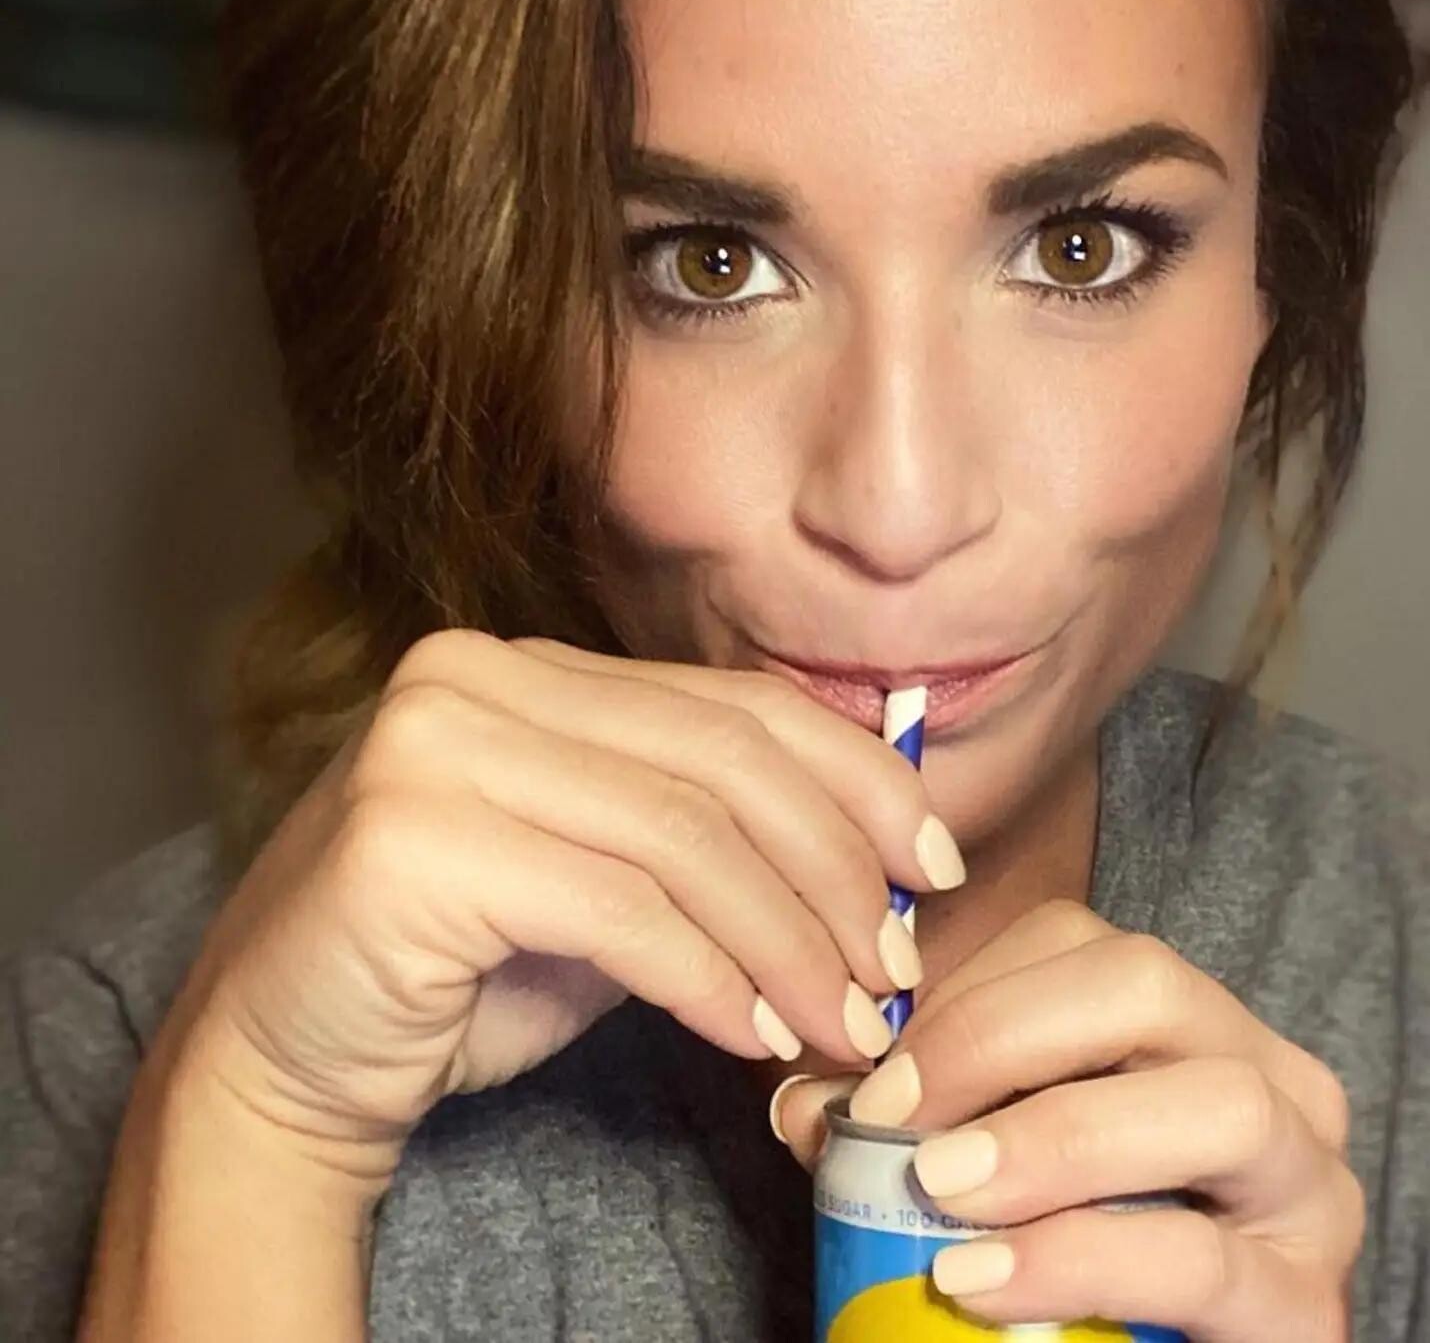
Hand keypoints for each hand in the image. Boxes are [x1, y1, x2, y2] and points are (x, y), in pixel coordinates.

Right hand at [157, 630, 962, 1193]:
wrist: (278, 1055)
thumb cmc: (455, 973)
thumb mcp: (602, 886)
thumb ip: (702, 845)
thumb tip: (869, 868)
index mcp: (528, 668)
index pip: (732, 705)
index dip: (853, 778)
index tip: (926, 863)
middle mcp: (477, 680)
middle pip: (721, 761)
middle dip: (835, 870)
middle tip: (894, 968)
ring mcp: (436, 748)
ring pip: (684, 837)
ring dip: (790, 942)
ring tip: (845, 1022)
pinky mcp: (413, 840)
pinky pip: (620, 909)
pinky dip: (711, 978)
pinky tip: (756, 1036)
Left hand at [773, 901, 1362, 1342]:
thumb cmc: (1055, 1235)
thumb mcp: (974, 1154)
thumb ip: (895, 1121)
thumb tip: (804, 1103)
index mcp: (1172, 1016)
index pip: (1073, 943)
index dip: (960, 999)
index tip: (871, 1079)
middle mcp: (1255, 1068)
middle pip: (1146, 983)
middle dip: (1002, 1038)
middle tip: (897, 1120)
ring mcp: (1303, 1181)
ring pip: (1216, 1103)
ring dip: (1057, 1138)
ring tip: (943, 1189)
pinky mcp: (1306, 1301)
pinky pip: (1201, 1257)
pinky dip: (1078, 1260)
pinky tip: (980, 1279)